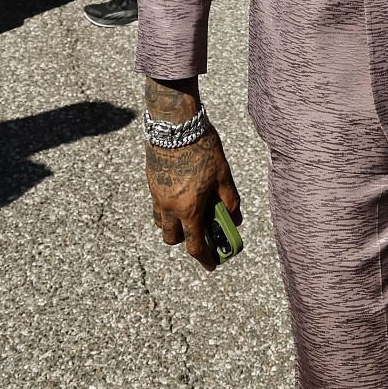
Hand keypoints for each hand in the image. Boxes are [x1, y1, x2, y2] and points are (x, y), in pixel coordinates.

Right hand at [145, 81, 242, 271]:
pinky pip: (157, 205)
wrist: (175, 123)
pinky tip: (182, 195)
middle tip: (202, 233)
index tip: (212, 265)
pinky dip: (168, 208)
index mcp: (188, 208)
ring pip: (161, 223)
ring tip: (192, 212)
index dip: (204, 258)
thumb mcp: (222, 174)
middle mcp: (168, 206)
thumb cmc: (203, 147)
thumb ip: (230, 200)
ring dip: (174, 225)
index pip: (194, 245)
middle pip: (172, 238)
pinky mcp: (151, 182)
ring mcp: (156, 195)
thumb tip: (236, 219)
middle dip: (186, 241)